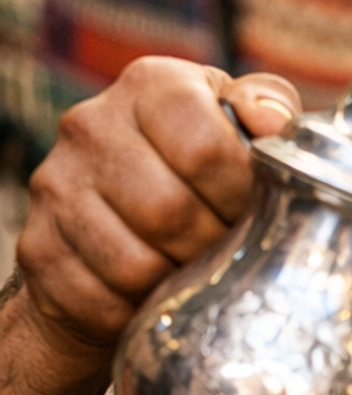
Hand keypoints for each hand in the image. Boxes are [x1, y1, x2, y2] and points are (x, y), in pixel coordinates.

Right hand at [15, 59, 298, 373]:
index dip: (240, 193)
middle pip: (170, 211)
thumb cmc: (197, 172)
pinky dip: (139, 308)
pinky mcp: (39, 246)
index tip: (256, 211)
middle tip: (231, 253)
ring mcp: (56, 186)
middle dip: (214, 244)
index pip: (204, 146)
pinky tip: (155, 293)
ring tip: (196, 271)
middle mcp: (91, 124)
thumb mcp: (236, 126)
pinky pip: (101, 299)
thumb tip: (269, 123)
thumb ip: (266, 109)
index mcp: (151, 85)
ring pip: (135, 263)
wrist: (118, 225)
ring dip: (178, 280)